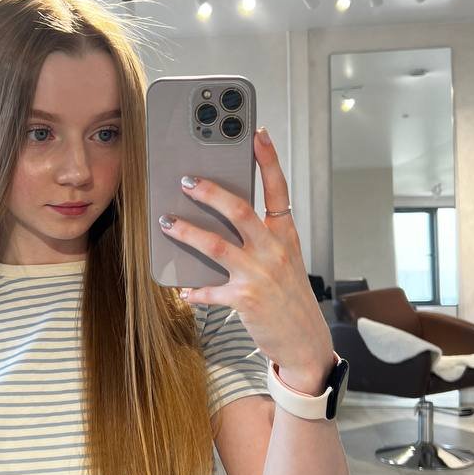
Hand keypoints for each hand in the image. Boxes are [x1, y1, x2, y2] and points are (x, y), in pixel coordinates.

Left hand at [158, 127, 334, 392]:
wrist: (306, 341)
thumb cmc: (289, 298)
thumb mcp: (285, 260)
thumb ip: (261, 237)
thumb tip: (223, 216)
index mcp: (285, 235)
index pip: (278, 189)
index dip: (268, 160)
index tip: (256, 133)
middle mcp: (274, 251)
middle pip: (240, 211)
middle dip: (211, 192)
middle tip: (187, 180)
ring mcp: (260, 275)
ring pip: (217, 245)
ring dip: (187, 232)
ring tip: (167, 223)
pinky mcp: (245, 300)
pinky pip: (210, 291)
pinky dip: (193, 290)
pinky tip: (181, 288)